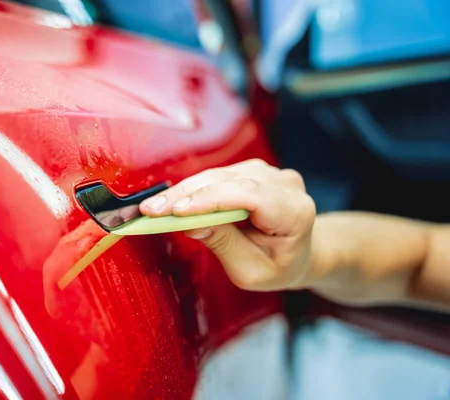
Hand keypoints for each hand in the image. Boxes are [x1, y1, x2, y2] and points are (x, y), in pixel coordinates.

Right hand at [139, 159, 315, 290]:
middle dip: (187, 195)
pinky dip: (193, 188)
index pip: (250, 196)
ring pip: (219, 175)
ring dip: (184, 191)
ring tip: (154, 207)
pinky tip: (171, 200)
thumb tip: (191, 223)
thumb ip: (225, 245)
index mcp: (295, 212)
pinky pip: (218, 176)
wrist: (299, 253)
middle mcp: (285, 184)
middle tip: (151, 210)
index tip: (176, 211)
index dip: (211, 199)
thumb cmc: (278, 266)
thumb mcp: (252, 271)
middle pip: (230, 182)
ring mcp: (269, 173)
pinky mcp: (253, 171)